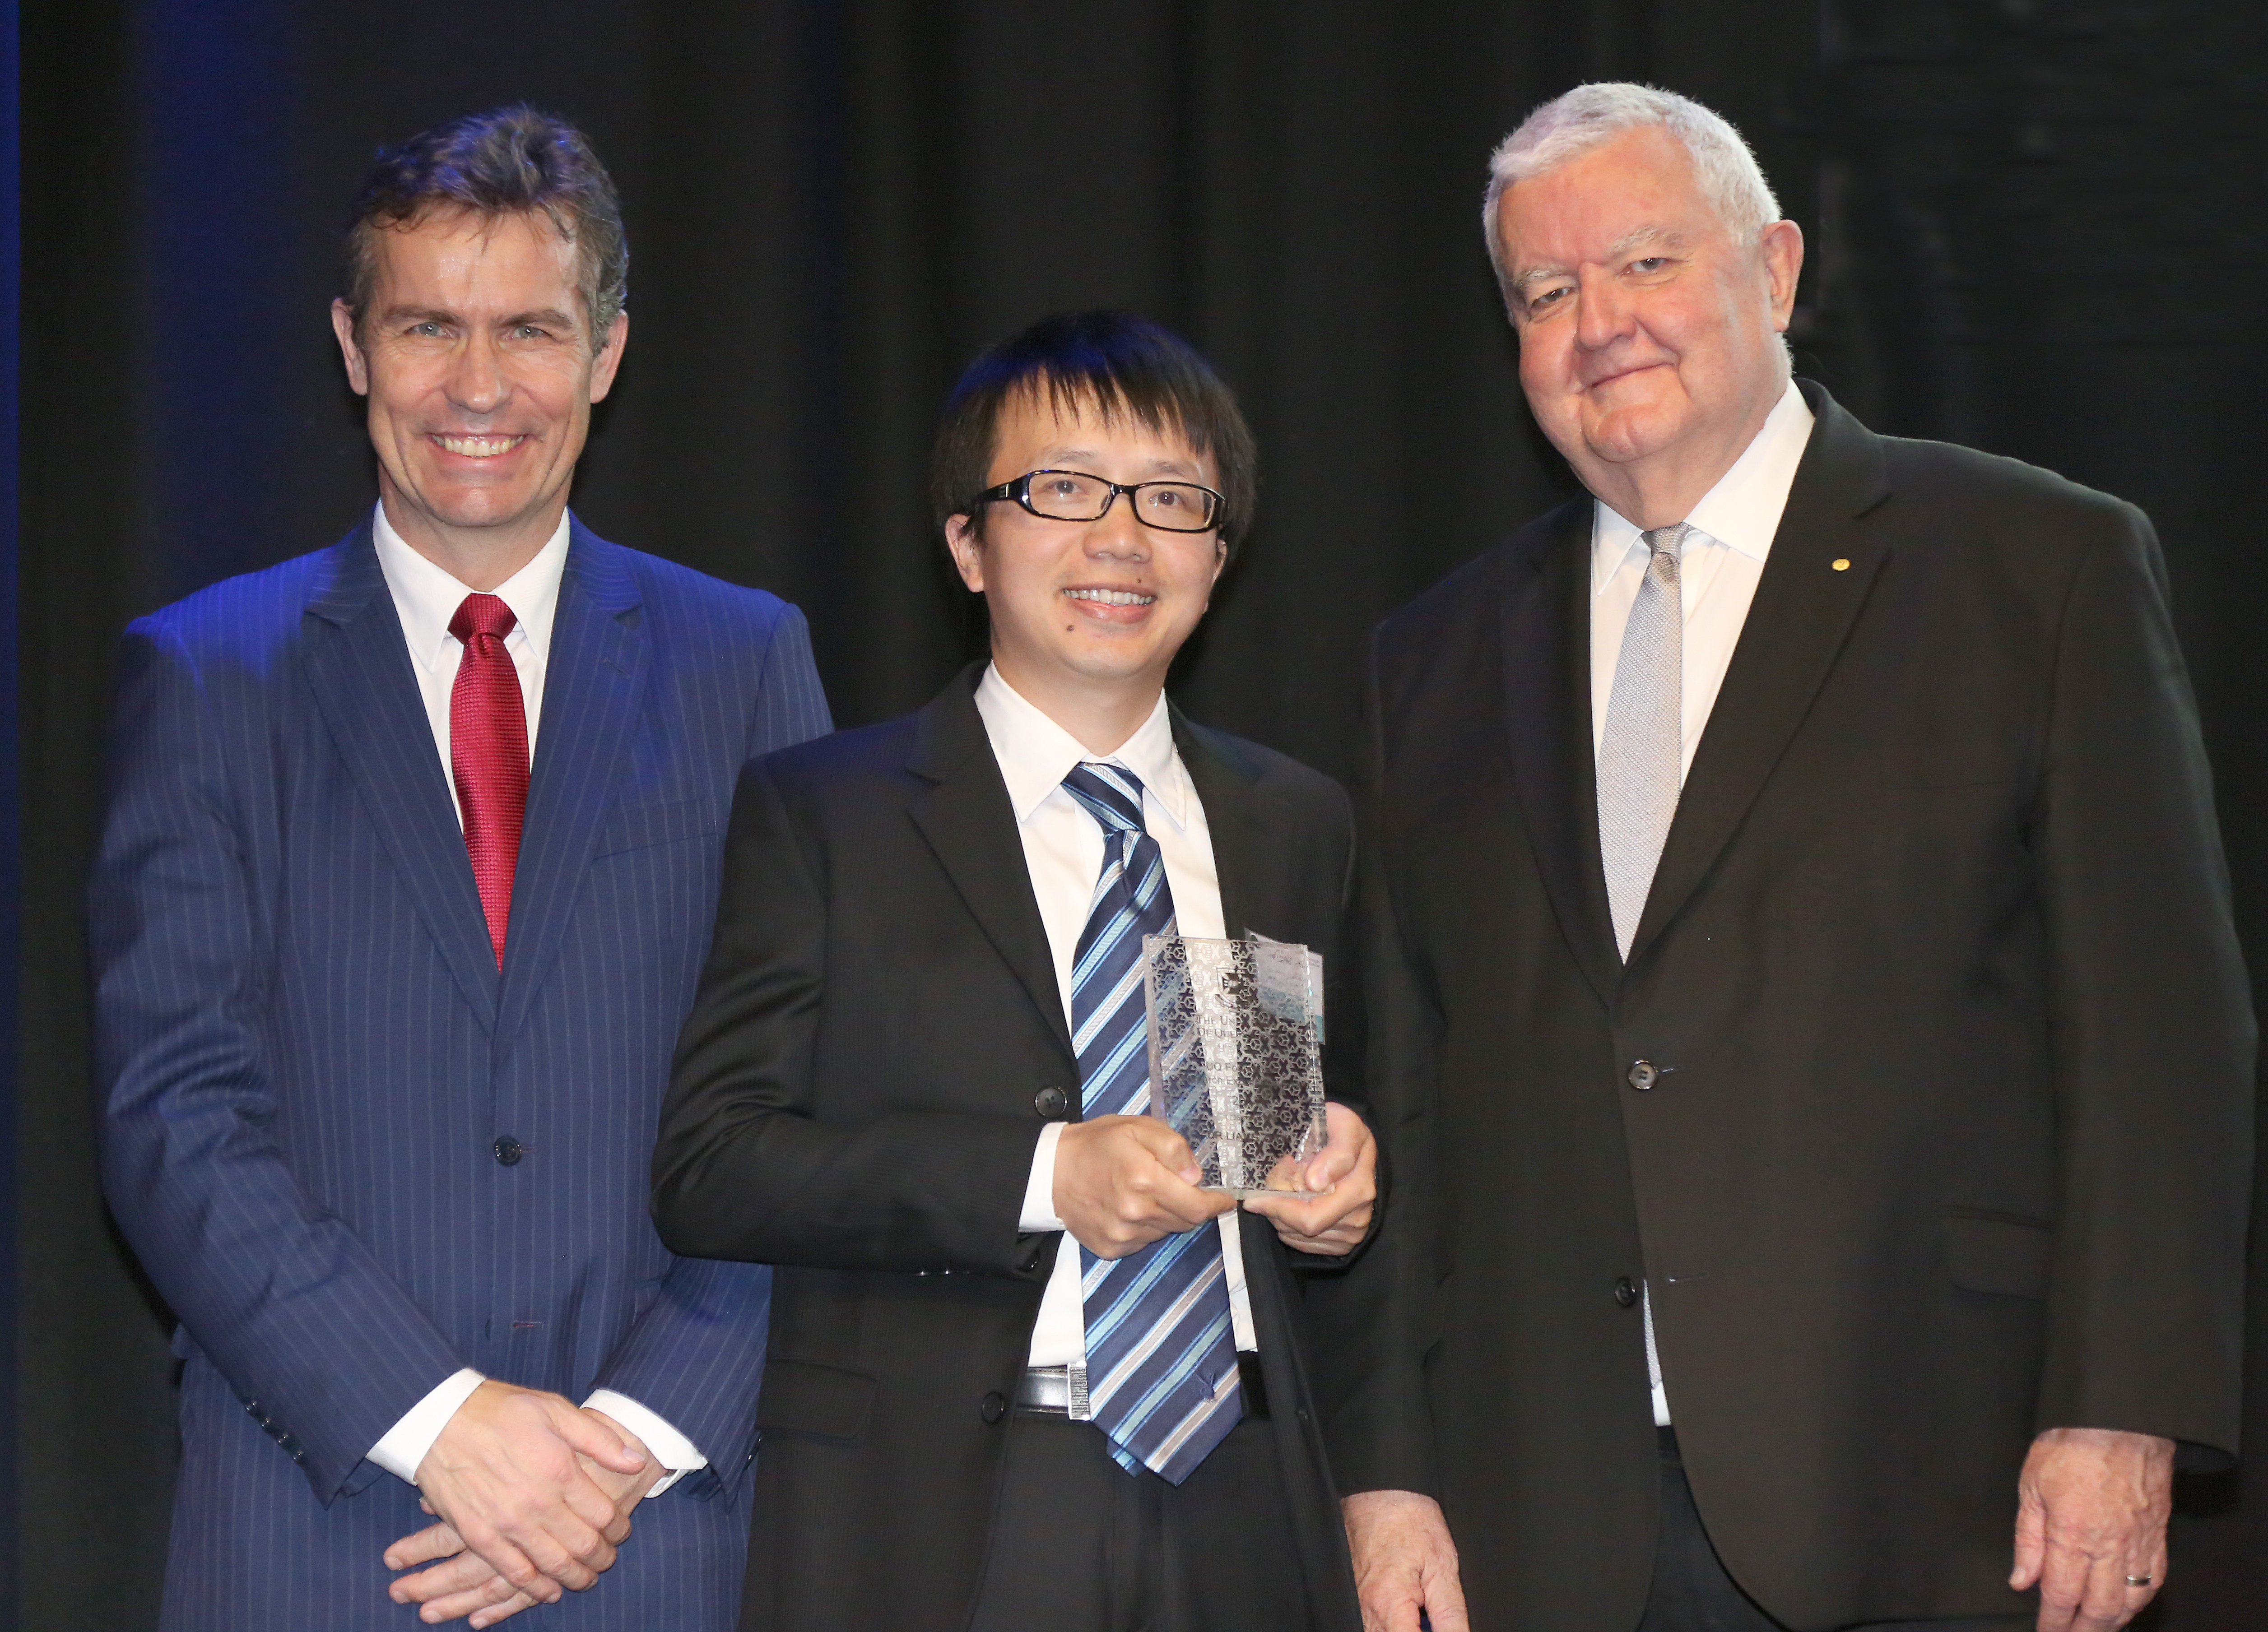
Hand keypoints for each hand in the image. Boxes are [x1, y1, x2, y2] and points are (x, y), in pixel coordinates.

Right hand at [384, 1383, 650, 1611]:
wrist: (439, 1420)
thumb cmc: (500, 1410)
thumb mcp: (556, 1410)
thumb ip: (599, 1439)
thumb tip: (635, 1461)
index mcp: (560, 1471)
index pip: (603, 1515)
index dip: (619, 1528)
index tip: (622, 1532)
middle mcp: (537, 1503)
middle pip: (583, 1545)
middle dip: (602, 1558)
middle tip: (608, 1560)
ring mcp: (507, 1524)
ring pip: (553, 1565)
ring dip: (575, 1577)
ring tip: (586, 1579)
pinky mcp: (479, 1536)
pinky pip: (514, 1573)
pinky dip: (536, 1587)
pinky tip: (549, 1590)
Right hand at [1053, 1113, 1236, 1258]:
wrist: (1049, 1172)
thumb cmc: (1097, 1144)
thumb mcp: (1137, 1127)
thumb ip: (1172, 1147)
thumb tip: (1196, 1176)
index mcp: (1144, 1180)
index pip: (1197, 1206)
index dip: (1216, 1204)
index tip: (1225, 1199)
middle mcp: (1135, 1213)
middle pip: (1185, 1221)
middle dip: (1190, 1205)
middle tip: (1178, 1187)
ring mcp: (1122, 1235)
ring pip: (1165, 1231)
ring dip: (1166, 1215)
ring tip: (1145, 1193)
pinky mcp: (1110, 1248)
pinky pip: (1143, 1241)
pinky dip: (1146, 1227)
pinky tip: (1129, 1208)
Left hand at [1241, 1101, 1376, 1254]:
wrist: (1351, 1141)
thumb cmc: (1340, 1129)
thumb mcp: (1343, 1124)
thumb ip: (1337, 1152)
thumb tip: (1315, 1183)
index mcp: (1359, 1187)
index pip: (1311, 1215)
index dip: (1278, 1207)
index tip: (1255, 1196)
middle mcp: (1360, 1214)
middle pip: (1304, 1228)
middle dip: (1276, 1211)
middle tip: (1264, 1190)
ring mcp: (1353, 1231)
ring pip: (1301, 1237)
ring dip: (1281, 1218)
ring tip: (1281, 1191)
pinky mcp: (1344, 1242)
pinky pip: (1306, 1246)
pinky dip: (1290, 1228)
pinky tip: (1291, 1206)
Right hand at [1342, 1489, 1467, 1631]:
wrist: (1382, 1493)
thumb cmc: (1411, 1522)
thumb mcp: (1443, 1569)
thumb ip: (1451, 1616)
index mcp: (1388, 1605)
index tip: (1443, 1628)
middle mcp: (1366, 1610)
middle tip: (1432, 1616)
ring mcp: (1358, 1604)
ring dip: (1405, 1628)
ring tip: (1422, 1611)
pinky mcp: (1356, 1597)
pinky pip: (1373, 1624)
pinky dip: (1395, 1622)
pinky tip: (1411, 1609)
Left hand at [2010, 1426, 2173, 1631]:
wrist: (2119, 1420)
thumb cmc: (2070, 1444)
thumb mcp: (2030, 1485)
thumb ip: (2026, 1539)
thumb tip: (2021, 1580)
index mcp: (2070, 1533)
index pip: (2060, 1594)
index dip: (2052, 1620)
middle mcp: (2107, 1545)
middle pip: (2098, 1608)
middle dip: (2082, 1630)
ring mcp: (2137, 1542)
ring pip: (2129, 1601)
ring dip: (2111, 1621)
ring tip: (2095, 1628)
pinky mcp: (2157, 1533)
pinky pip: (2154, 1580)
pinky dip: (2140, 1600)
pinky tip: (2127, 1605)